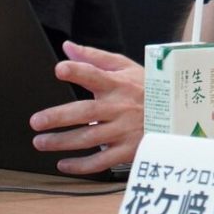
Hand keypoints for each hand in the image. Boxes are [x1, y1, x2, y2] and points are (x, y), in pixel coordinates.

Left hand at [30, 41, 143, 174]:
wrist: (178, 115)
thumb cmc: (149, 89)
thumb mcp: (126, 67)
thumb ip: (95, 57)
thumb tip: (68, 48)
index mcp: (118, 84)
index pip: (96, 74)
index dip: (78, 71)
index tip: (60, 69)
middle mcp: (119, 107)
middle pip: (86, 112)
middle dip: (58, 117)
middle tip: (36, 121)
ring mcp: (123, 130)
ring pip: (89, 138)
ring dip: (62, 142)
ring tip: (41, 142)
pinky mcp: (127, 150)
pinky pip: (100, 161)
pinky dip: (80, 165)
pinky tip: (63, 163)